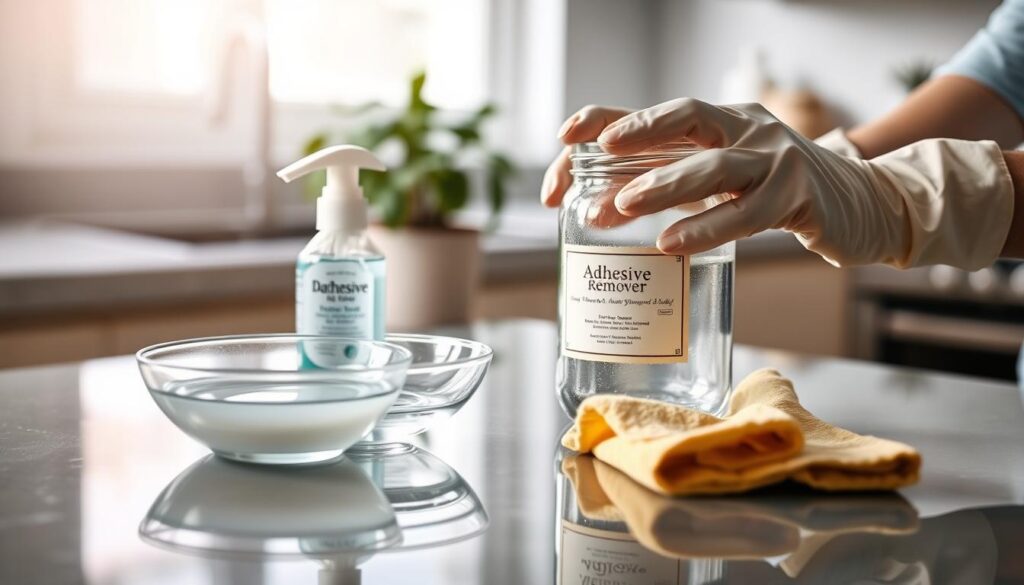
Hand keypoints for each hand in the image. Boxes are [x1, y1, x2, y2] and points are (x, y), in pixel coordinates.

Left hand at [544, 98, 1012, 268]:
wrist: (858, 205)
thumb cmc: (773, 191)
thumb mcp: (720, 177)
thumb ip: (672, 182)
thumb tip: (599, 205)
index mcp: (719, 122)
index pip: (656, 113)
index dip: (607, 120)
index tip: (563, 137)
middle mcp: (745, 129)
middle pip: (686, 118)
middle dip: (635, 133)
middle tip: (586, 157)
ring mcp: (775, 159)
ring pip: (715, 164)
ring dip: (663, 184)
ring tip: (622, 206)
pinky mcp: (798, 195)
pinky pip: (747, 211)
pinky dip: (706, 227)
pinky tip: (672, 243)